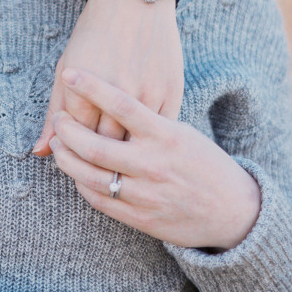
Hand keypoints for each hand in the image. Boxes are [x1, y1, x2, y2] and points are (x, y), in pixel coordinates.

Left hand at [35, 0, 182, 154]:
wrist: (135, 3)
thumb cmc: (93, 35)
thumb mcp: (65, 69)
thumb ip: (54, 113)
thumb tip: (39, 152)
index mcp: (86, 89)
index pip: (76, 139)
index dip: (71, 151)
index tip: (71, 153)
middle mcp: (118, 94)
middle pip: (105, 147)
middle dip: (95, 160)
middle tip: (91, 162)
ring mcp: (148, 96)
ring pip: (134, 144)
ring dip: (122, 159)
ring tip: (113, 162)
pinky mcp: (171, 94)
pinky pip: (158, 133)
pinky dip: (148, 144)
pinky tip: (139, 147)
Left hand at [49, 68, 261, 249]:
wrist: (234, 210)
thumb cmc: (202, 162)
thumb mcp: (181, 133)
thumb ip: (144, 122)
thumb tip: (106, 100)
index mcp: (166, 135)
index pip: (121, 104)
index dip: (90, 87)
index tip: (70, 73)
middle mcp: (154, 164)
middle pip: (95, 145)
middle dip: (67, 130)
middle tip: (59, 119)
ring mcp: (146, 194)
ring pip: (90, 176)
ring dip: (66, 159)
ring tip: (58, 144)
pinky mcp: (141, 218)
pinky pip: (99, 200)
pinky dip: (81, 183)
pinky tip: (75, 170)